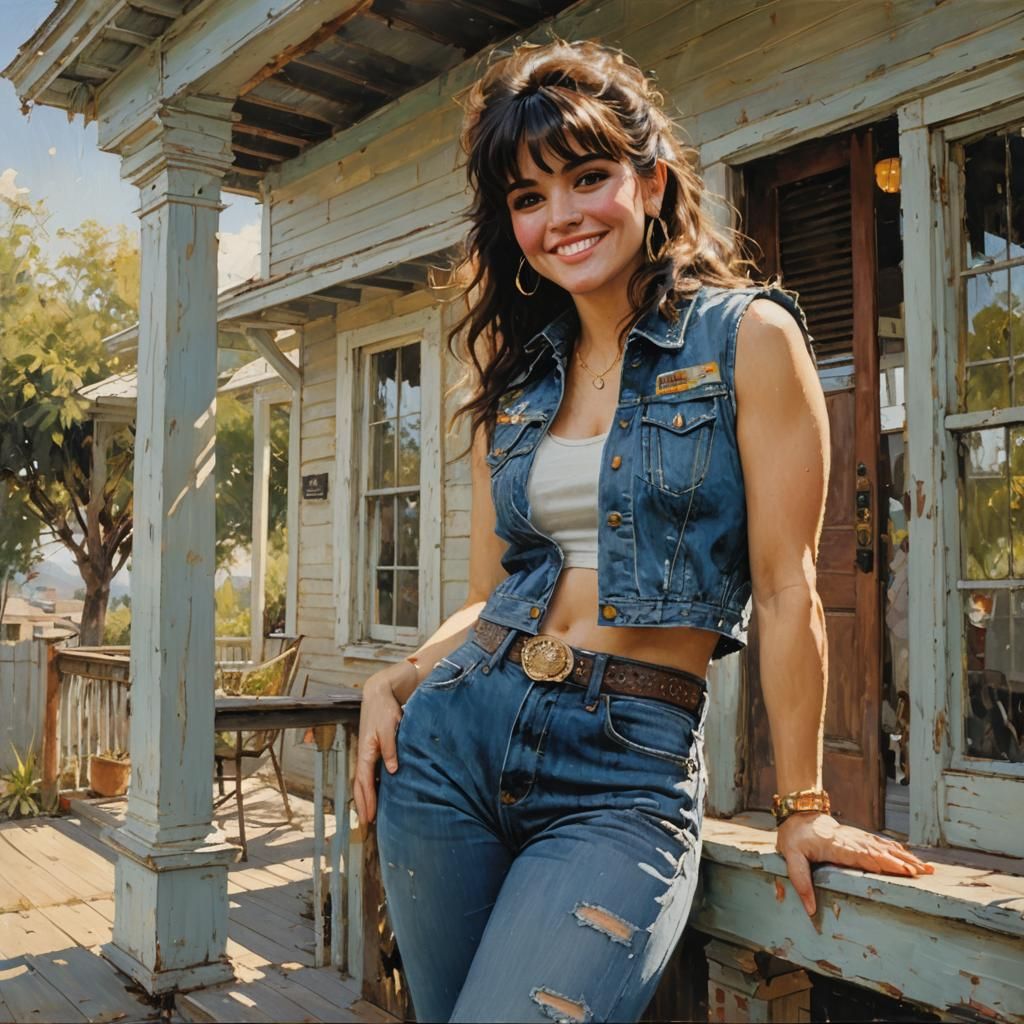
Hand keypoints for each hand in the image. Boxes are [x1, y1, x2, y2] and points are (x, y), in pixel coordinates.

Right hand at [352, 673, 404, 829]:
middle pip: (359, 785)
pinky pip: (368, 773)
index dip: (367, 800)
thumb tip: (392, 771)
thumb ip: (391, 749)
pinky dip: (368, 786)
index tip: (369, 817)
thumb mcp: (389, 728)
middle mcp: (363, 755)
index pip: (365, 782)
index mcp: (366, 752)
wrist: (379, 694)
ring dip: (364, 797)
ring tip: (369, 814)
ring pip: (362, 781)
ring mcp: (366, 753)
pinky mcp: (372, 750)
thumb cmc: (384, 710)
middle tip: (366, 824)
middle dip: (362, 804)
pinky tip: (376, 792)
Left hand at [776, 812, 933, 915]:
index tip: (902, 870)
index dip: (883, 863)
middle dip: (901, 862)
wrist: (798, 812)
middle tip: (923, 873)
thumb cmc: (794, 836)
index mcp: (836, 847)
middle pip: (880, 852)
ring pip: (884, 847)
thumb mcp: (790, 857)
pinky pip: (880, 843)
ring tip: (925, 868)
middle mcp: (850, 841)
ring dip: (905, 857)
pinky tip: (910, 856)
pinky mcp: (858, 837)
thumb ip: (800, 881)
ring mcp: (856, 837)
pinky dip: (896, 850)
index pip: (863, 855)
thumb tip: (811, 910)